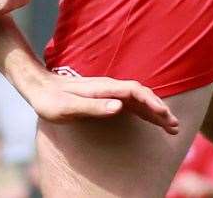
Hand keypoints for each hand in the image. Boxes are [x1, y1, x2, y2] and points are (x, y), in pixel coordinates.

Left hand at [27, 72, 179, 134]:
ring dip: (154, 111)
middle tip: (175, 127)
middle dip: (160, 109)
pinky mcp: (103, 96)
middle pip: (141, 94)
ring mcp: (106, 91)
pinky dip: (143, 110)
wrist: (36, 86)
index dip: (152, 103)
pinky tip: (150, 119)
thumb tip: (119, 106)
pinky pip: (129, 102)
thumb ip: (93, 107)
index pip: (134, 92)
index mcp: (103, 88)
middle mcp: (107, 87)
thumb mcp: (67, 107)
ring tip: (171, 126)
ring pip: (137, 99)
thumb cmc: (50, 100)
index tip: (165, 116)